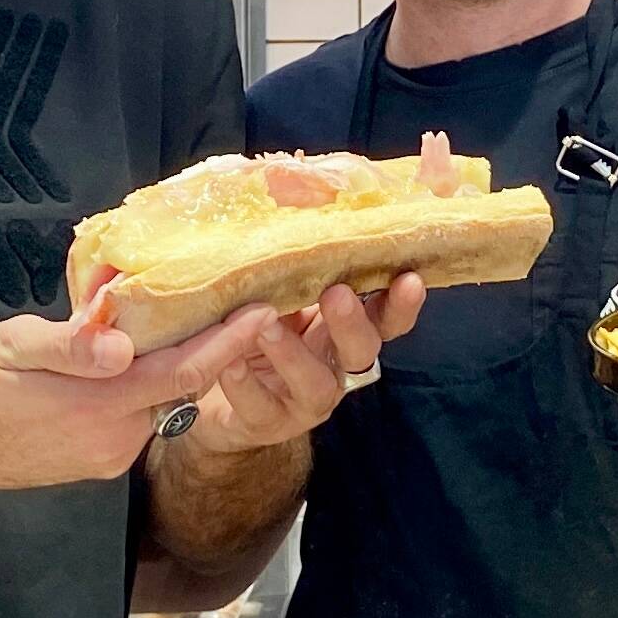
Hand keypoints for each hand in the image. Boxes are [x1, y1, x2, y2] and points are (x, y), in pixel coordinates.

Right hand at [0, 288, 269, 490]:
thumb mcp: (12, 347)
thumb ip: (70, 347)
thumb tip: (121, 346)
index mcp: (99, 407)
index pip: (184, 373)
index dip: (229, 343)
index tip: (265, 311)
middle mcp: (114, 441)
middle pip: (177, 389)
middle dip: (210, 349)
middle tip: (237, 302)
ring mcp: (105, 457)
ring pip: (155, 404)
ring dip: (170, 368)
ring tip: (184, 319)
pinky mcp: (94, 462)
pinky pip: (133, 418)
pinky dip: (143, 388)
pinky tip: (131, 359)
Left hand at [168, 276, 426, 455]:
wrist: (207, 394)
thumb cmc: (249, 328)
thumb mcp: (275, 295)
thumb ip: (293, 266)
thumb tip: (298, 193)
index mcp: (342, 331)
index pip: (385, 317)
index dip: (401, 303)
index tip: (410, 277)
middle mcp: (334, 367)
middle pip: (362, 350)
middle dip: (353, 322)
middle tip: (337, 293)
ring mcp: (304, 401)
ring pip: (315, 385)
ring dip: (294, 355)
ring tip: (266, 326)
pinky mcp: (266, 424)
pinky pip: (260, 407)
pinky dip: (244, 383)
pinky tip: (229, 362)